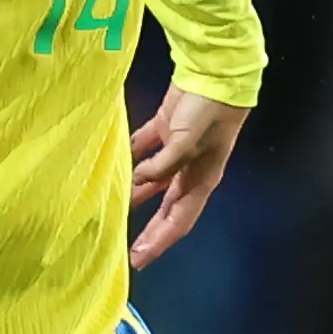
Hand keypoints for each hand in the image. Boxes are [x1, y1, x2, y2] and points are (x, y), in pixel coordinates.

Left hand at [127, 86, 246, 267]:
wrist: (217, 74)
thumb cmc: (208, 111)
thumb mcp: (186, 142)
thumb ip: (162, 165)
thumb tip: (138, 180)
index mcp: (201, 179)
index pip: (178, 220)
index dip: (159, 241)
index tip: (138, 259)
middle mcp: (191, 171)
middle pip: (167, 208)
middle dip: (150, 230)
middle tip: (128, 249)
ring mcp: (178, 151)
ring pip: (155, 182)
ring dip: (137, 194)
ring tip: (115, 207)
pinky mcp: (167, 129)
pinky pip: (145, 149)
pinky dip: (132, 158)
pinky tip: (116, 165)